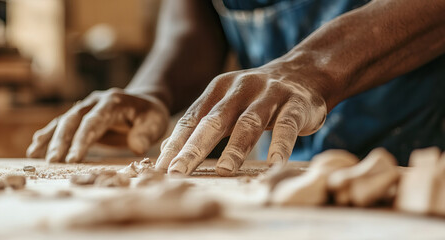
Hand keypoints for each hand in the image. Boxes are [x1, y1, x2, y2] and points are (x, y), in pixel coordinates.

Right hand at [27, 88, 168, 162]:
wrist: (144, 103)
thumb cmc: (150, 115)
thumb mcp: (156, 122)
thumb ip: (146, 133)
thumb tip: (136, 147)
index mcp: (113, 102)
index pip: (94, 121)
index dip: (83, 139)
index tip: (74, 159)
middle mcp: (95, 101)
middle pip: (73, 120)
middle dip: (62, 141)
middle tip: (53, 161)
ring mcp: (85, 107)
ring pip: (64, 121)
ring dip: (50, 138)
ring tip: (34, 155)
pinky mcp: (81, 116)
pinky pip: (62, 124)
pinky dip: (48, 135)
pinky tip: (35, 146)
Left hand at [156, 63, 327, 175]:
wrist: (304, 73)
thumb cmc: (256, 99)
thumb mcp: (227, 106)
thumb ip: (201, 124)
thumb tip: (168, 148)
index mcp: (218, 90)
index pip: (192, 119)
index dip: (176, 143)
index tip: (161, 168)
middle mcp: (240, 89)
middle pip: (214, 121)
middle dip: (194, 148)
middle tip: (178, 172)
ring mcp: (268, 94)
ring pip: (249, 122)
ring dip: (235, 147)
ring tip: (223, 170)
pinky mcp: (295, 103)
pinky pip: (287, 125)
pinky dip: (280, 144)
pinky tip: (273, 164)